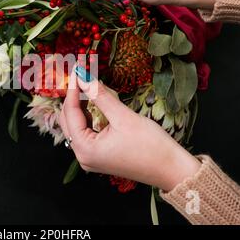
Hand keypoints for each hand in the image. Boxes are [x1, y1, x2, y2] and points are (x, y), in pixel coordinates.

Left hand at [59, 67, 200, 190]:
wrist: (172, 170)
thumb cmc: (151, 146)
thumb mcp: (124, 117)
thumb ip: (100, 96)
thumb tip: (84, 79)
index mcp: (85, 149)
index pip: (70, 113)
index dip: (73, 89)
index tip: (77, 69)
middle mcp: (83, 156)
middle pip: (68, 121)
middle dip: (73, 97)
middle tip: (80, 75)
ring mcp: (90, 158)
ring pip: (75, 126)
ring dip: (78, 106)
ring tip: (85, 85)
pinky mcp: (99, 157)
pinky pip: (85, 133)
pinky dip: (87, 117)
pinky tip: (91, 103)